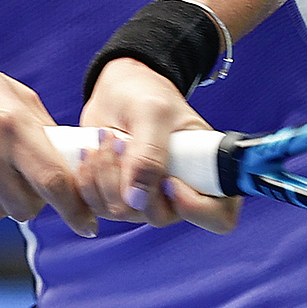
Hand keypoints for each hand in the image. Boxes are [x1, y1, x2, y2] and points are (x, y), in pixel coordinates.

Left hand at [79, 57, 241, 233]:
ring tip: (106, 137)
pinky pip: (99, 207)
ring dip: (105, 175)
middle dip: (131, 179)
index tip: (168, 179)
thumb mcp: (152, 112)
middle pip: (158, 216)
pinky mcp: (118, 197)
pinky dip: (88, 181)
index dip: (194, 208)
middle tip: (122, 141)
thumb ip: (150, 153)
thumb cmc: (146, 93)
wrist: (116, 91)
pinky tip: (91, 153)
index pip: (218, 216)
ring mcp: (148, 197)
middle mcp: (180, 191)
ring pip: (124, 212)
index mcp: (206, 171)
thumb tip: (138, 198)